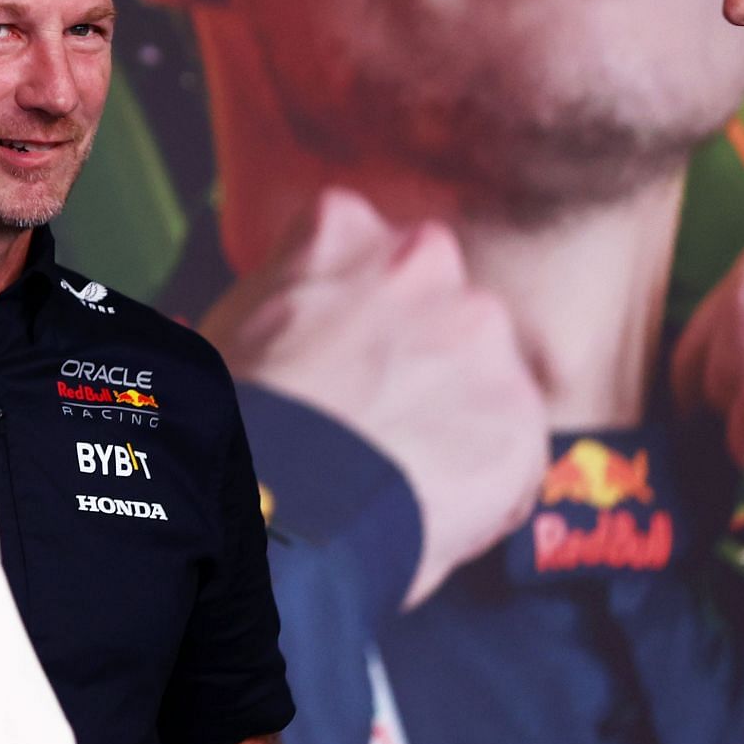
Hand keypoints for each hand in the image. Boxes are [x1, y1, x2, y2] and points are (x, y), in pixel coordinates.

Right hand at [203, 188, 547, 608]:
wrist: (272, 500)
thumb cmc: (229, 427)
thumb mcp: (223, 334)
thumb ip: (272, 312)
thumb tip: (253, 341)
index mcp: (339, 228)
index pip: (361, 253)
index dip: (346, 318)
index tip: (328, 361)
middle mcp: (424, 260)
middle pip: (433, 303)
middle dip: (412, 356)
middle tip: (365, 422)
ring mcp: (480, 333)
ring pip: (480, 372)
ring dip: (450, 415)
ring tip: (391, 479)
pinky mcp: (520, 413)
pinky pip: (510, 450)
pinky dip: (481, 485)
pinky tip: (423, 514)